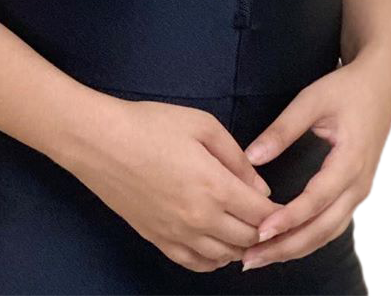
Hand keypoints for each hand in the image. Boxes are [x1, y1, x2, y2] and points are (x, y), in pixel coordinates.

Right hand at [63, 93, 276, 272]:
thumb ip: (237, 158)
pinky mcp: (158, 241)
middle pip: (247, 240)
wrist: (101, 143)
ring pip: (224, 257)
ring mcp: (178, 235)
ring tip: (249, 230)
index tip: (289, 205)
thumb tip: (261, 187)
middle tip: (273, 219)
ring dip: (242, 246)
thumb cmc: (152, 125)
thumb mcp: (203, 125)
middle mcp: (200, 220)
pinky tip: (220, 245)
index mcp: (215, 188)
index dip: (280, 213)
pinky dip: (215, 259)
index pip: (262, 215)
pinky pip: (197, 265)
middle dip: (266, 231)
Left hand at [239, 46, 390, 271]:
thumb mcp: (312, 100)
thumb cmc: (348, 89)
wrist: (380, 83)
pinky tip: (285, 242)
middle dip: (287, 247)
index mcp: (351, 160)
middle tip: (251, 258)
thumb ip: (282, 129)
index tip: (259, 231)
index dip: (288, 219)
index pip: (316, 201)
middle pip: (323, 229)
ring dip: (296, 248)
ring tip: (261, 256)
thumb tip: (251, 157)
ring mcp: (360, 190)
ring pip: (328, 232)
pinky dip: (309, 238)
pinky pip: (333, 224)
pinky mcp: (356, 191)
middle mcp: (359, 183)